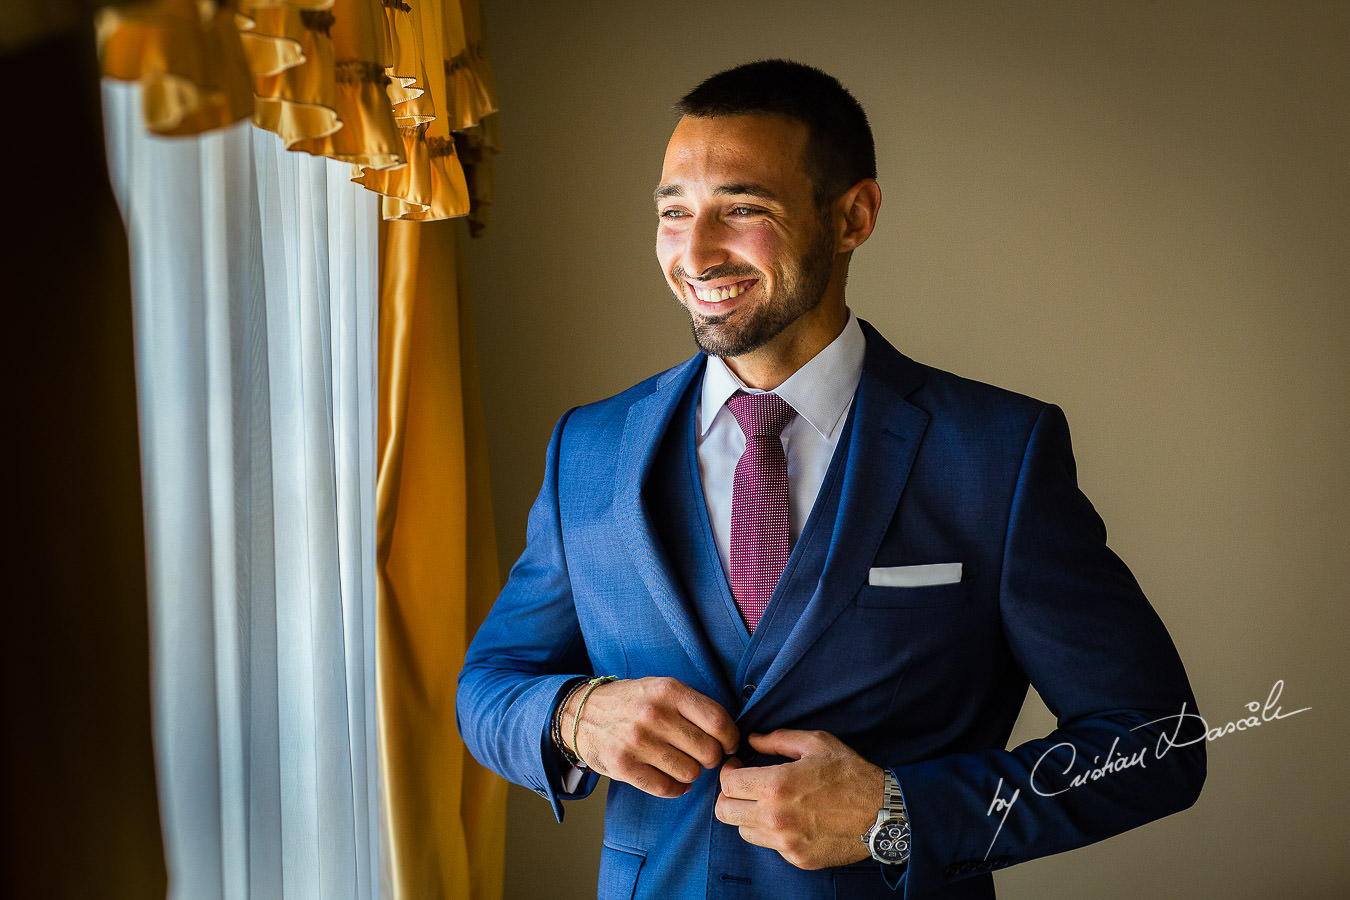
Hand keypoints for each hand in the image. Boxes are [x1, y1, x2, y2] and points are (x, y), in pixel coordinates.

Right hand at [562, 676, 737, 797]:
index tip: (728, 744)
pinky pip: (666, 788)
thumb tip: (729, 735)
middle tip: (701, 756)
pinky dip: (675, 789)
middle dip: (711, 758)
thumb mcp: (661, 687)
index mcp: (668, 690)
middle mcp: (653, 714)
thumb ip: (693, 706)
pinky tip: (671, 780)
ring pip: (690, 773)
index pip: (718, 721)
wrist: (581, 713)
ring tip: (681, 764)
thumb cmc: (631, 702)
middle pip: (707, 751)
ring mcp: (637, 741)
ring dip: (691, 774)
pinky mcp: (623, 765)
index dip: (731, 738)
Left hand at [715, 729, 882, 869]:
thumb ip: (778, 740)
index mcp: (776, 785)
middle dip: (729, 796)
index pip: (727, 784)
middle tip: (743, 785)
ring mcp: (785, 842)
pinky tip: (790, 817)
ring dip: (748, 815)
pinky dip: (772, 831)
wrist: (882, 812)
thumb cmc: (850, 773)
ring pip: (743, 831)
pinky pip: (769, 845)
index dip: (728, 771)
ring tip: (767, 801)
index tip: (737, 765)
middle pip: (725, 812)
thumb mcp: (816, 743)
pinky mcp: (797, 858)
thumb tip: (751, 739)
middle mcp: (775, 817)